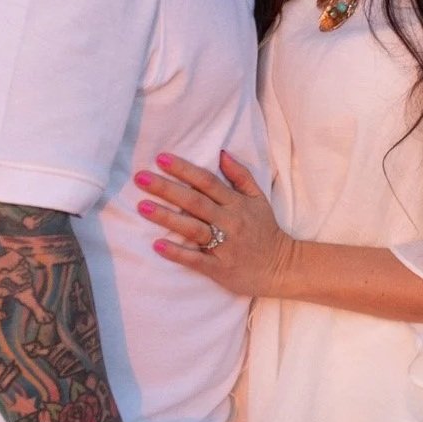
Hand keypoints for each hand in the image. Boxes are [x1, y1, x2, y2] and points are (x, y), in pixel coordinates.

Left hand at [134, 151, 293, 296]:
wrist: (283, 268)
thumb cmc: (265, 232)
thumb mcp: (258, 199)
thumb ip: (241, 176)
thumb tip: (222, 153)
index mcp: (236, 203)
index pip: (207, 182)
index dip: (184, 169)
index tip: (160, 158)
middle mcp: (230, 221)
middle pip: (195, 202)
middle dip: (167, 189)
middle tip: (140, 178)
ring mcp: (225, 246)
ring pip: (193, 228)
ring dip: (167, 217)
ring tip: (142, 207)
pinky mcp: (220, 268)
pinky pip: (196, 260)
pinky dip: (177, 252)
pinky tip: (157, 245)